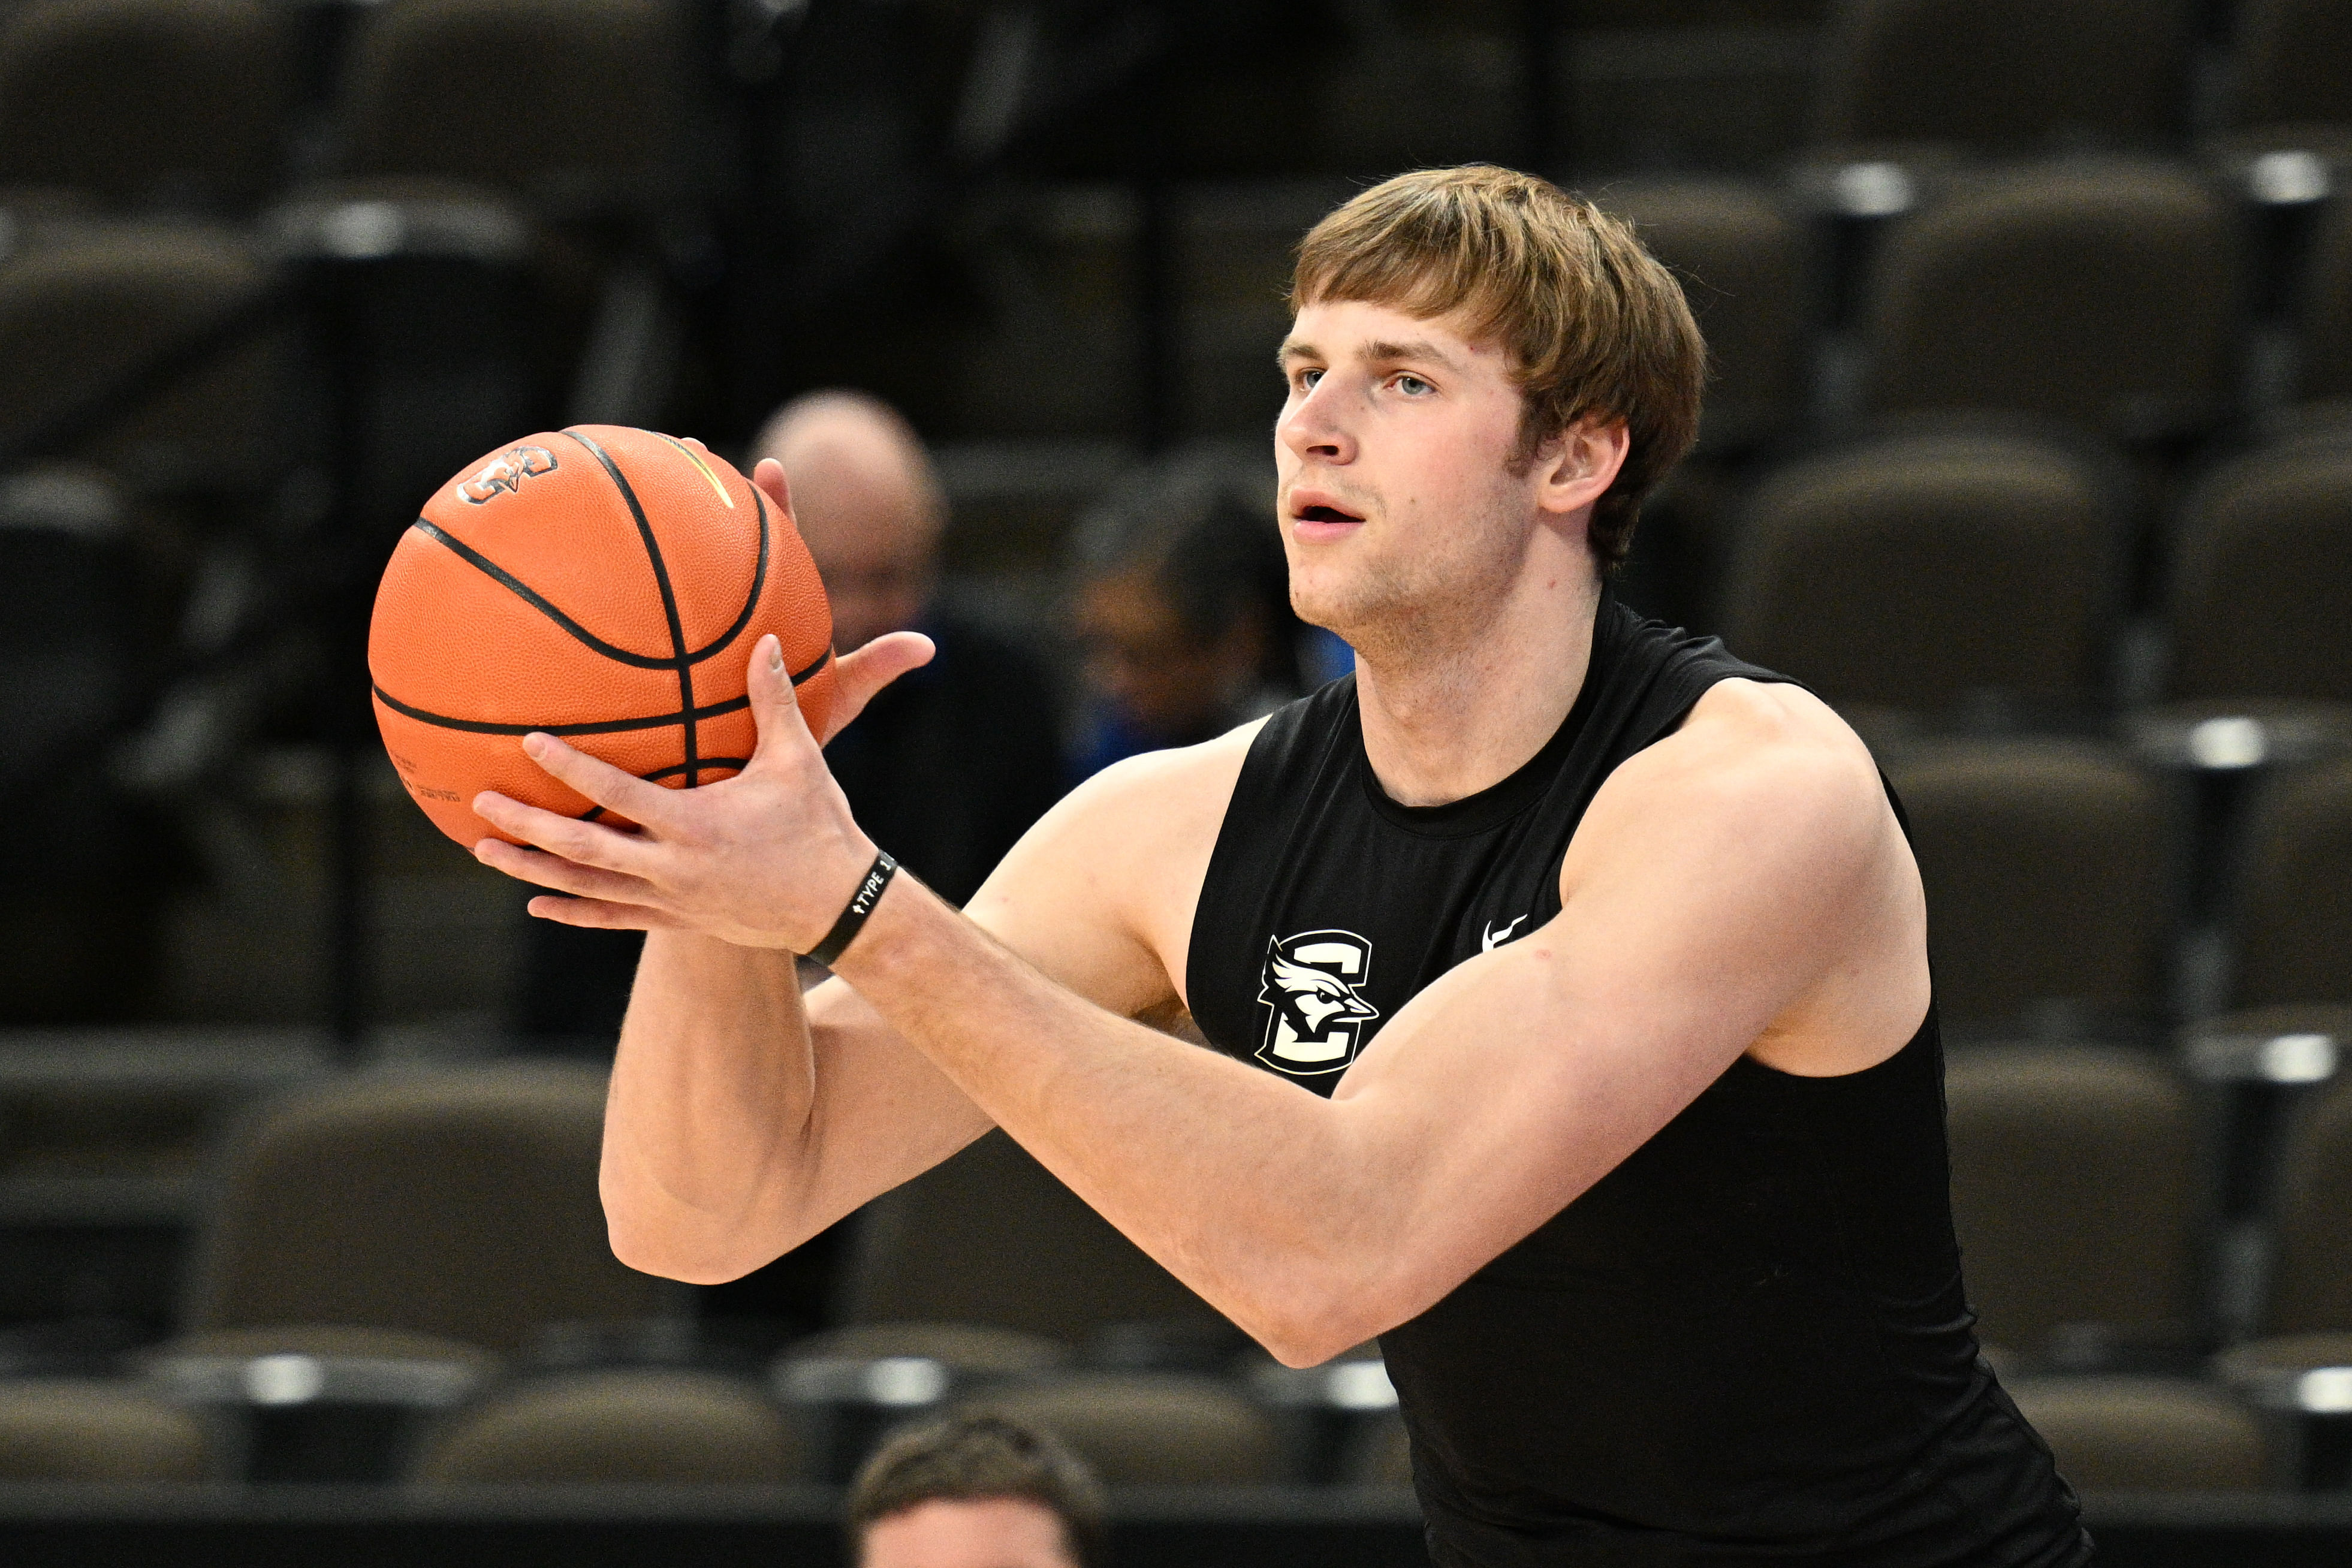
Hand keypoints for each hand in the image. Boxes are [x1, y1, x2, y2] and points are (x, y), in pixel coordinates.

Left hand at [467, 443, 932, 942]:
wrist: (841, 908)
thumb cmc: (821, 826)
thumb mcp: (800, 760)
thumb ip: (774, 700)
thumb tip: (768, 639)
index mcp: (697, 825)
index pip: (618, 795)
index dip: (571, 768)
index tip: (530, 742)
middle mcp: (674, 867)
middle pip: (584, 849)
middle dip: (528, 827)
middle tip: (482, 803)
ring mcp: (672, 900)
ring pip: (587, 887)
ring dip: (533, 868)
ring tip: (486, 850)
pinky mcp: (678, 921)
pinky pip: (612, 917)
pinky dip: (572, 909)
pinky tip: (537, 901)